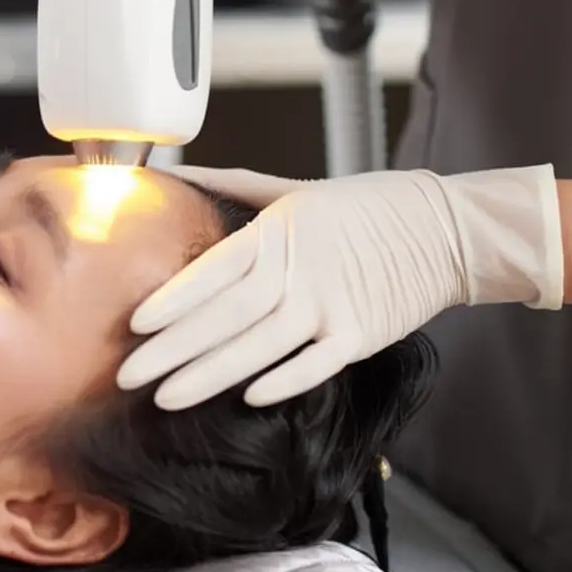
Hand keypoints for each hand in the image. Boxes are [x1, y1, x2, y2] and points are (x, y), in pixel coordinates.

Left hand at [118, 164, 562, 409]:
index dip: (174, 299)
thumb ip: (232, 186)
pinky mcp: (360, 336)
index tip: (134, 325)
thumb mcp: (293, 190)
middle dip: (173, 350)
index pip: (214, 271)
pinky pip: (316, 365)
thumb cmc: (362, 208)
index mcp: (278, 234)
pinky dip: (286, 381)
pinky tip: (249, 399)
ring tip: (166, 398)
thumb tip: (177, 172)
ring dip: (212, 374)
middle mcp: (299, 271)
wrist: (444, 230)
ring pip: (260, 347)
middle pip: (226, 316)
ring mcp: (331, 306)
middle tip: (128, 376)